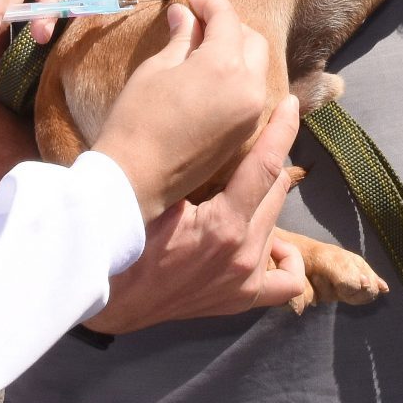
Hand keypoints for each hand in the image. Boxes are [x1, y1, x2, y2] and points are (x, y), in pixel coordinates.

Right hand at [87, 93, 309, 332]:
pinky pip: (286, 282)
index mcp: (223, 225)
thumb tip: (215, 129)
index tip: (290, 104)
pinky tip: (272, 244)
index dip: (282, 129)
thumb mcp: (155, 198)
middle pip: (276, 190)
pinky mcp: (241, 298)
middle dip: (266, 162)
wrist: (111, 298)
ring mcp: (245, 280)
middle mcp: (243, 254)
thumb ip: (189, 169)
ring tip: (242, 190)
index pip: (267, 166)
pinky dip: (287, 259)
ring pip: (277, 221)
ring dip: (265, 200)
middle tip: (246, 148)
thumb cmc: (125, 240)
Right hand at [92, 0, 278, 222]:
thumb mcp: (156, 69)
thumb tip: (184, 13)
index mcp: (225, 66)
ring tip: (205, 50)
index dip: (209, 2)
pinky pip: (255, 91)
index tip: (190, 0)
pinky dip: (242, 76)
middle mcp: (249, 87)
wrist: (136, 180)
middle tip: (198, 24)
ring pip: (259, 66)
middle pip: (252, 40)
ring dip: (238, 51)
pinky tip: (214, 77)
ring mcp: (252, 113)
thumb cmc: (137, 119)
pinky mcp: (247, 132)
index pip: (227, 18)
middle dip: (229, 26)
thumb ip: (180, 38)